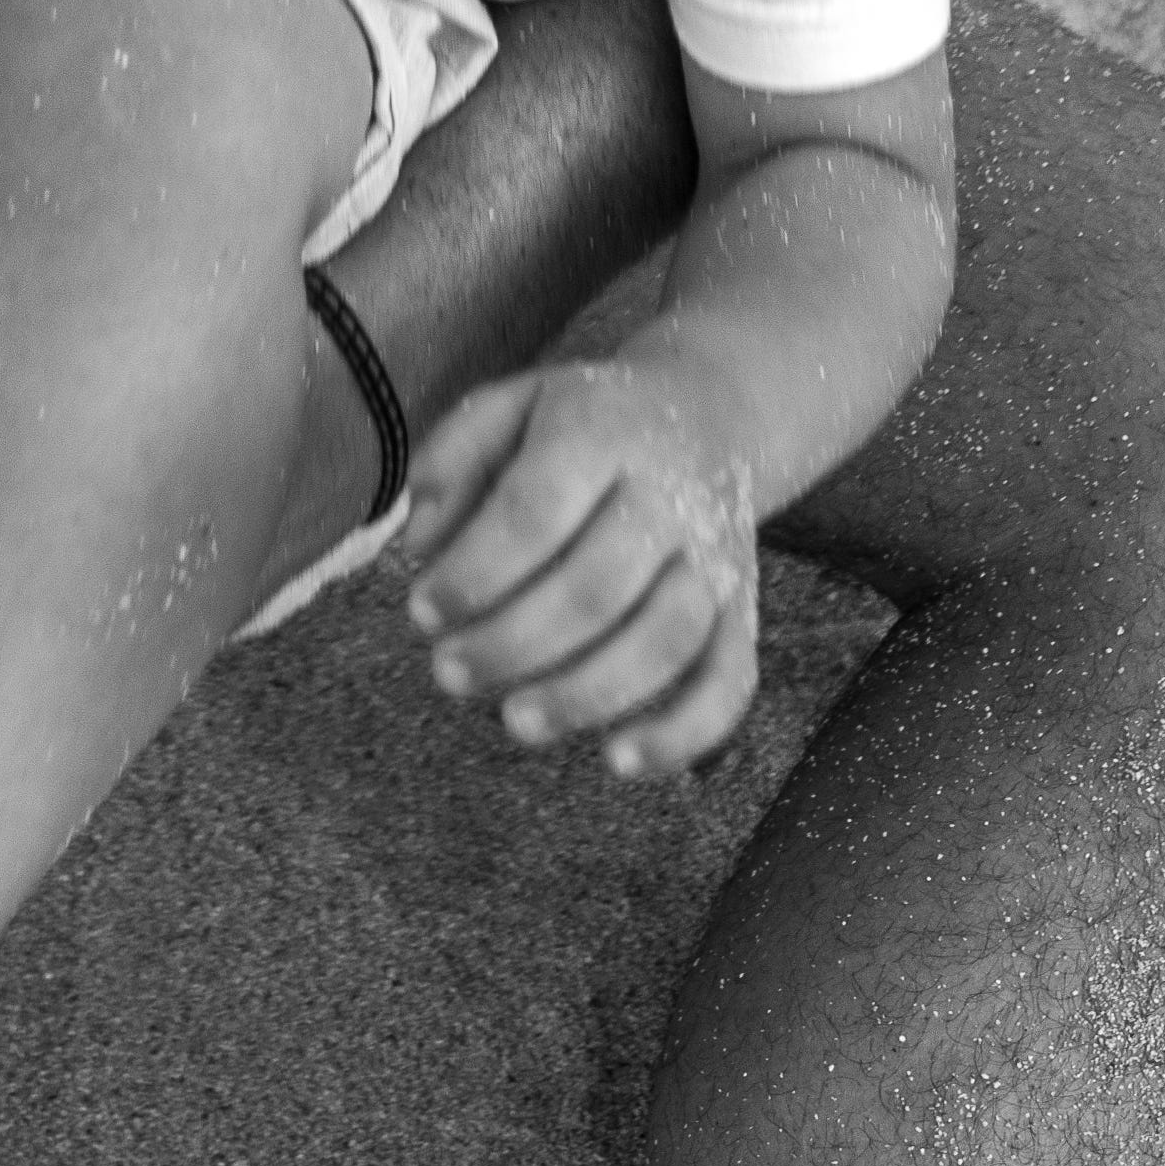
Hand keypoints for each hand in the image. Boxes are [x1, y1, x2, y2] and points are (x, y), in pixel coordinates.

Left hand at [396, 357, 761, 778]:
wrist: (711, 413)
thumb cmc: (582, 423)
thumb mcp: (508, 405)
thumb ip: (452, 460)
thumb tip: (422, 546)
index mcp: (601, 429)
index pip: (536, 509)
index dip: (475, 571)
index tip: (424, 612)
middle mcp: (670, 493)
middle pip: (597, 584)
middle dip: (513, 642)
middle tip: (449, 673)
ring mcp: (715, 557)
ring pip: (667, 638)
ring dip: (587, 693)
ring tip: (516, 721)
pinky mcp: (742, 611)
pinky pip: (730, 681)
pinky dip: (684, 732)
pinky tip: (619, 761)